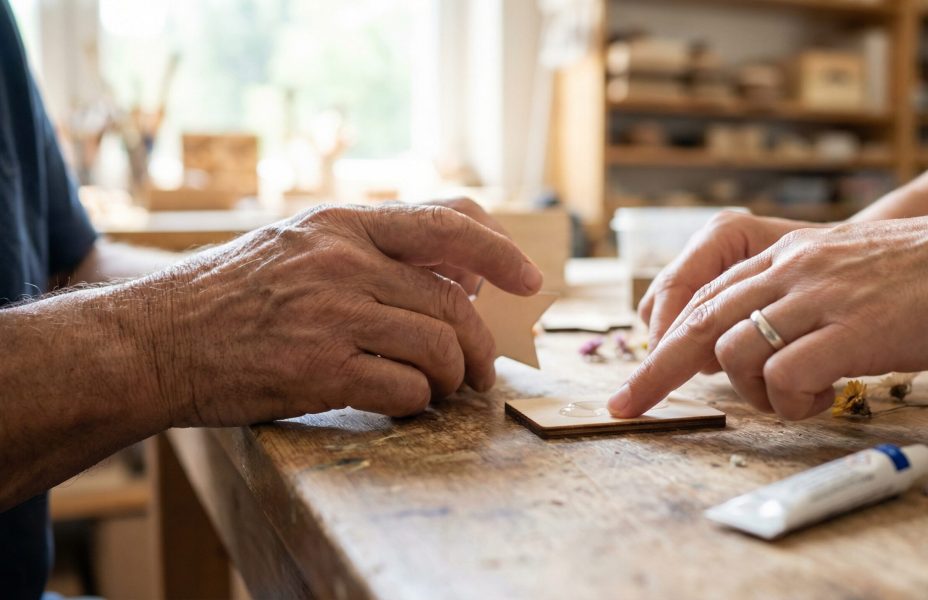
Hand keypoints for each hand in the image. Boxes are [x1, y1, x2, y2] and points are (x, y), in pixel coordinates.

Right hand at [131, 203, 543, 425]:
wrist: (153, 341)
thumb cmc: (229, 296)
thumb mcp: (298, 246)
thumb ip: (373, 252)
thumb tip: (460, 276)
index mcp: (341, 224)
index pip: (447, 220)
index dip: (500, 251)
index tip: (529, 280)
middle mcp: (342, 261)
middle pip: (451, 299)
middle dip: (480, 342)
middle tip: (482, 369)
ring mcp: (331, 314)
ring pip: (437, 345)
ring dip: (453, 376)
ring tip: (443, 390)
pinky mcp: (318, 369)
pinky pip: (404, 387)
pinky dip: (418, 401)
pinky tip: (405, 403)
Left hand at [610, 201, 927, 419]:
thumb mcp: (847, 270)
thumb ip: (800, 298)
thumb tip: (763, 348)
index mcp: (787, 255)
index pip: (702, 297)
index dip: (661, 339)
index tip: (636, 378)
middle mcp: (791, 269)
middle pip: (695, 324)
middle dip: (653, 372)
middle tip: (625, 408)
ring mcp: (819, 296)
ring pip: (733, 353)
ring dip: (755, 392)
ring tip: (801, 395)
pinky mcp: (853, 329)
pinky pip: (785, 375)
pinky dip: (793, 400)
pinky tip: (828, 395)